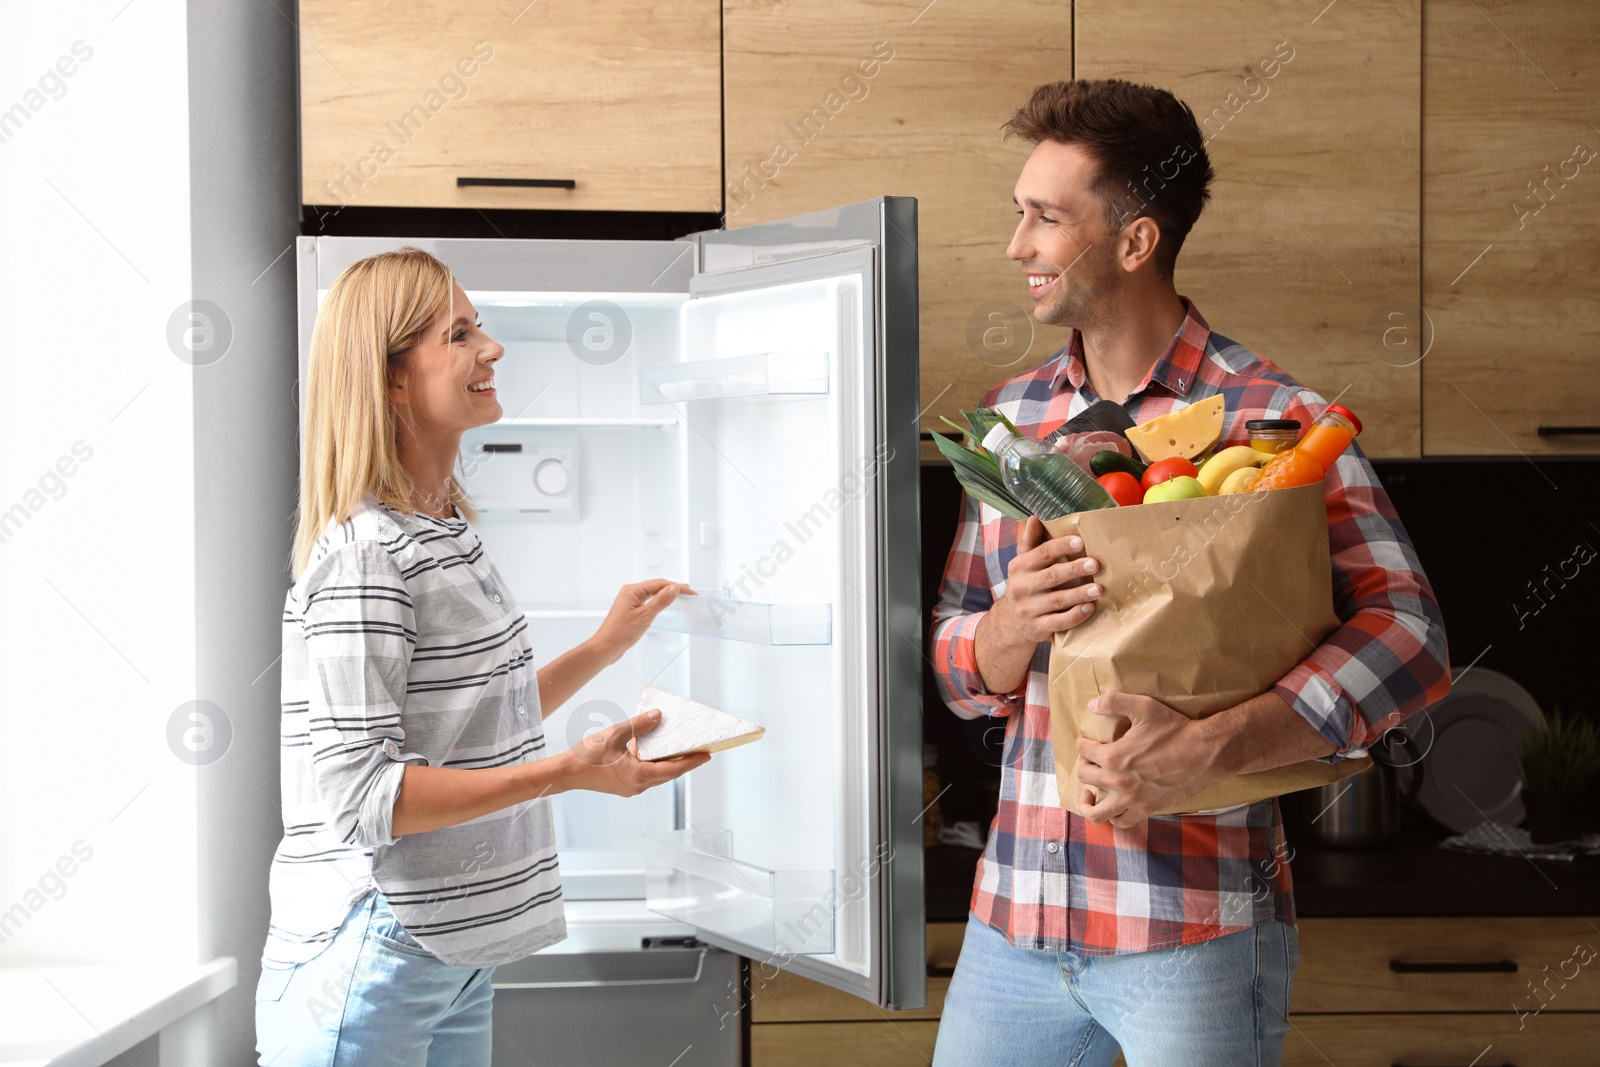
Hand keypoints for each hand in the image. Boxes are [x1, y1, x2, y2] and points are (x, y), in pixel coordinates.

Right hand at [563, 709, 708, 796]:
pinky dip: (654, 765)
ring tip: (680, 749)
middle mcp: (638, 786)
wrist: (566, 773)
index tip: (707, 755)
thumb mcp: (615, 734)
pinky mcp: (624, 786)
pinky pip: (646, 776)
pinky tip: (653, 752)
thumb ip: (639, 725)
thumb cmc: (588, 755)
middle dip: (684, 762)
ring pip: (657, 776)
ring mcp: (630, 788)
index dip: (692, 762)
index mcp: (638, 775)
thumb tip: (658, 716)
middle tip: (699, 750)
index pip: (673, 769)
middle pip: (668, 774)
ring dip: (669, 764)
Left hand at [592, 579, 693, 663]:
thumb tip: (673, 589)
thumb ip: (661, 601)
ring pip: (652, 594)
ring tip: (680, 595)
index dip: (676, 587)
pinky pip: (647, 602)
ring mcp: (629, 602)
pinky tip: (664, 604)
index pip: (659, 584)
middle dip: (672, 588)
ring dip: (666, 594)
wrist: (606, 648)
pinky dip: (658, 602)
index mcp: (632, 590)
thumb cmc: (620, 633)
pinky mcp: (630, 611)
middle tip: (688, 592)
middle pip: (656, 586)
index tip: (689, 591)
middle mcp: (630, 593)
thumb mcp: (645, 616)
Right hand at [993, 516, 1101, 647]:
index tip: (1080, 541)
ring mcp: (1028, 610)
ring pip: (1058, 600)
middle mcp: (1021, 587)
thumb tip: (1036, 518)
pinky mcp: (1037, 628)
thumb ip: (1031, 542)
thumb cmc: (1026, 586)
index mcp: (1019, 567)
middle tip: (1095, 564)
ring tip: (1099, 589)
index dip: (1061, 546)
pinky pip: (1059, 622)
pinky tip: (1089, 608)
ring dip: (1080, 594)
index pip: (1042, 553)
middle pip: (1051, 576)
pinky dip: (1076, 615)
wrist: (1012, 623)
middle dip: (1074, 569)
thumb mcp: (1023, 563)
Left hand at [1075, 691, 1220, 826]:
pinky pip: (1121, 822)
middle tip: (1090, 760)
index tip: (1086, 741)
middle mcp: (1118, 782)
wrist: (1205, 753)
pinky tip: (1114, 806)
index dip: (1082, 743)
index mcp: (1114, 757)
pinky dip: (1113, 817)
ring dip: (1087, 802)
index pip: (1084, 752)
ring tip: (1089, 793)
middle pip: (1085, 777)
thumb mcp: (1145, 706)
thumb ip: (1114, 701)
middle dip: (1084, 766)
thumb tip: (1091, 705)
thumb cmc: (1176, 729)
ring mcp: (1131, 800)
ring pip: (1096, 811)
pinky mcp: (1146, 809)